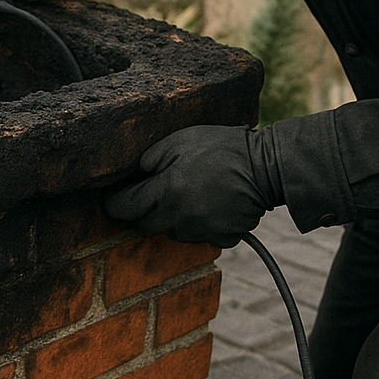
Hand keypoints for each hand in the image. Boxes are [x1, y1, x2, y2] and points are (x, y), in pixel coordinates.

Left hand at [104, 124, 283, 246]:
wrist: (267, 166)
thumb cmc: (222, 147)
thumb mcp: (181, 140)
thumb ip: (152, 158)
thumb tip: (136, 174)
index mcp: (167, 191)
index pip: (125, 207)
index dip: (114, 203)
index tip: (111, 199)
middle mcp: (180, 217)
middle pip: (145, 225)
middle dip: (142, 211)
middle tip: (150, 193)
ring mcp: (202, 231)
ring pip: (172, 232)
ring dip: (172, 218)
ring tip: (189, 193)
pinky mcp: (222, 238)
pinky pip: (200, 236)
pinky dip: (200, 224)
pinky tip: (210, 204)